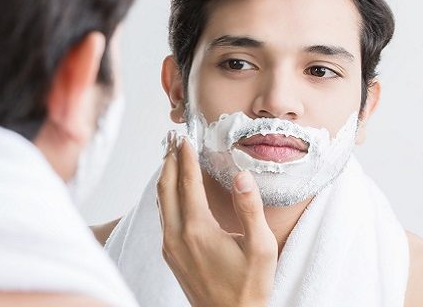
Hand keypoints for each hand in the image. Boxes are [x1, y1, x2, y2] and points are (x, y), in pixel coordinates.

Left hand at [156, 132, 277, 306]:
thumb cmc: (250, 287)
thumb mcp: (261, 248)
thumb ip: (250, 209)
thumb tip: (242, 176)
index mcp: (198, 229)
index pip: (187, 182)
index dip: (185, 156)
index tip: (185, 136)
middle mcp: (177, 235)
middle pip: (166, 187)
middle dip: (169, 160)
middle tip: (174, 138)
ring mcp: (170, 246)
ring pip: (161, 201)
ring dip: (165, 176)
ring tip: (171, 156)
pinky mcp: (170, 254)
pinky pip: (163, 216)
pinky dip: (166, 195)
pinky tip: (173, 189)